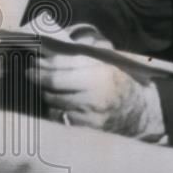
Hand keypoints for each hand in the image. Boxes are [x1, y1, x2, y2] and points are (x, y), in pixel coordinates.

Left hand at [30, 44, 165, 139]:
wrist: (142, 113)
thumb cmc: (122, 82)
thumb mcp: (110, 61)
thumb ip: (88, 50)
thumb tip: (62, 43)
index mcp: (100, 73)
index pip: (63, 65)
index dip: (44, 63)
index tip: (34, 60)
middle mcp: (94, 94)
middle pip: (54, 83)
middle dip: (38, 76)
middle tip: (30, 72)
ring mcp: (90, 114)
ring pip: (54, 101)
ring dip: (46, 93)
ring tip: (44, 87)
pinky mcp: (87, 130)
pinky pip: (61, 117)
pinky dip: (56, 110)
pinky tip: (56, 104)